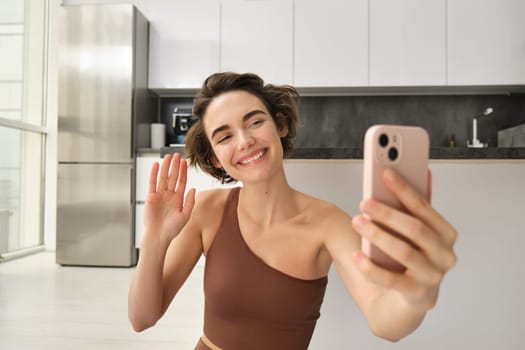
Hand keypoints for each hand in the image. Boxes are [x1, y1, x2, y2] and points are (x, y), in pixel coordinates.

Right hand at [143, 153, 195, 245]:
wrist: (158, 237)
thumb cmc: (172, 230)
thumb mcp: (185, 215)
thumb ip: (190, 201)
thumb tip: (194, 188)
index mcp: (178, 199)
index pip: (181, 181)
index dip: (183, 171)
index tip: (184, 162)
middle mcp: (169, 196)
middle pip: (172, 177)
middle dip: (175, 166)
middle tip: (177, 155)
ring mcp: (159, 195)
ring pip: (163, 177)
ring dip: (165, 167)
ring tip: (168, 157)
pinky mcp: (150, 197)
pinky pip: (152, 183)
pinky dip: (153, 173)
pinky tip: (156, 165)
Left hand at [351, 168, 456, 310]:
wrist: (401, 305)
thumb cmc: (405, 262)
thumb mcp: (410, 234)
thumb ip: (413, 207)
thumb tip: (420, 172)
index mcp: (445, 234)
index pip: (424, 207)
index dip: (403, 189)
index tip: (384, 172)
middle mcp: (444, 255)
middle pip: (415, 229)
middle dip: (388, 213)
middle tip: (364, 202)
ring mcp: (433, 276)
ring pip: (404, 251)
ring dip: (377, 234)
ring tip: (357, 221)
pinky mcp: (417, 295)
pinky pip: (392, 280)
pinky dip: (371, 268)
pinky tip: (356, 256)